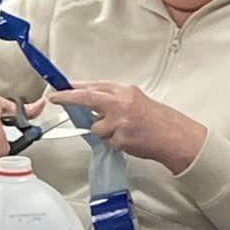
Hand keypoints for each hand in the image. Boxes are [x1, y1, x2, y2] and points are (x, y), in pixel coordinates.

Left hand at [60, 81, 206, 173]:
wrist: (174, 136)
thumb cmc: (157, 120)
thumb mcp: (135, 101)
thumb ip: (112, 101)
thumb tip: (90, 104)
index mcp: (124, 91)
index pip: (94, 86)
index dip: (75, 88)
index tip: (61, 87)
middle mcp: (121, 103)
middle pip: (87, 98)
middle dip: (68, 98)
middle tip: (55, 98)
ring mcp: (119, 121)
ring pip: (95, 127)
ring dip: (103, 132)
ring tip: (122, 132)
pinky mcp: (120, 138)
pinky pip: (106, 141)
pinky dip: (113, 142)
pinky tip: (128, 140)